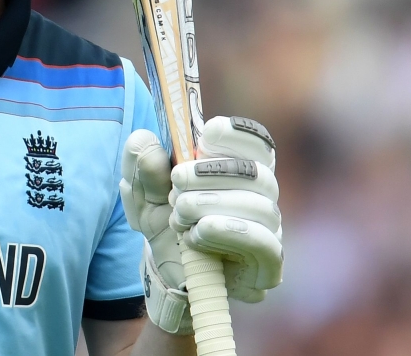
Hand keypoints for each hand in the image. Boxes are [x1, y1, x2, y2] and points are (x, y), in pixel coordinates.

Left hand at [119, 116, 283, 334]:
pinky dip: (226, 231)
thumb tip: (143, 140)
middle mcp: (259, 196)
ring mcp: (269, 229)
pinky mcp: (269, 263)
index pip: (255, 143)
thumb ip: (141, 167)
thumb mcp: (143, 195)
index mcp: (235, 169)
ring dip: (211, 205)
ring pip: (259, 204)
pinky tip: (197, 234)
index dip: (237, 134)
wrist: (171, 277)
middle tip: (175, 184)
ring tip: (179, 216)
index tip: (207, 135)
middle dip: (210, 173)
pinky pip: (264, 241)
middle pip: (256, 172)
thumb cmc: (165, 225)